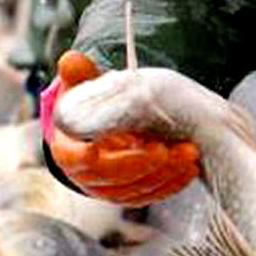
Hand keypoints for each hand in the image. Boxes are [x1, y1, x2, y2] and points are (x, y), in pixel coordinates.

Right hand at [42, 51, 200, 205]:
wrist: (103, 124)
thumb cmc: (92, 104)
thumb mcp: (83, 85)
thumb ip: (78, 73)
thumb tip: (71, 60)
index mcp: (67, 149)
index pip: (74, 158)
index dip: (88, 155)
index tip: (111, 144)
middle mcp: (85, 175)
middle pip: (111, 177)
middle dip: (141, 163)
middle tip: (165, 147)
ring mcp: (108, 189)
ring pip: (135, 190)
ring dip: (164, 173)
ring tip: (187, 151)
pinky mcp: (130, 194)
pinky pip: (151, 195)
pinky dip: (172, 183)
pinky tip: (188, 167)